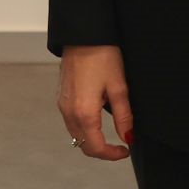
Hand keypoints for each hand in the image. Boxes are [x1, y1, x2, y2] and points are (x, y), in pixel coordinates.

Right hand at [57, 44, 133, 160]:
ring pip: (76, 134)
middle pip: (83, 145)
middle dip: (102, 150)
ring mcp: (62, 104)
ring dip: (92, 139)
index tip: (125, 150)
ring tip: (110, 131)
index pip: (96, 148)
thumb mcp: (119, 87)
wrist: (83, 34)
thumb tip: (128, 137)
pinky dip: (83, 127)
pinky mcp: (61, 96)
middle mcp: (69, 112)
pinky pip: (71, 121)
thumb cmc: (102, 55)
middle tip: (120, 145)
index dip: (112, 155)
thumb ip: (123, 116)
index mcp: (84, 112)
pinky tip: (96, 117)